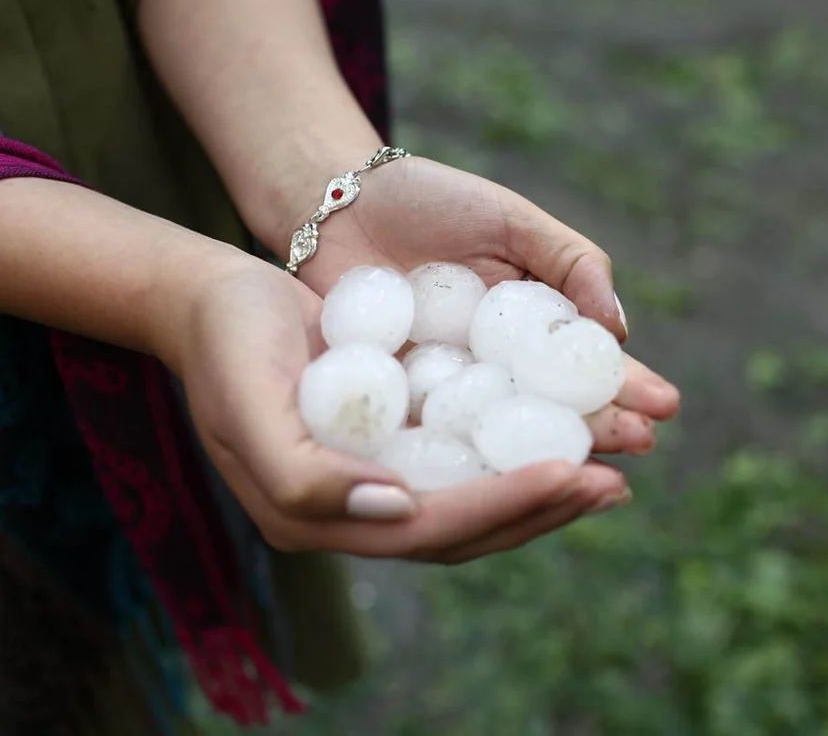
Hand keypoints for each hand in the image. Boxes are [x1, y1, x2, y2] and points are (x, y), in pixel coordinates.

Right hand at [164, 258, 630, 563]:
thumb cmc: (228, 341)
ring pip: (475, 500)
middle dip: (544, 508)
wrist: (211, 300)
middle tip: (616, 483)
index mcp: (316, 517)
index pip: (429, 528)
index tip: (573, 474)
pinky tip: (564, 434)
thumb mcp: (248, 401)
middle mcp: (355, 511)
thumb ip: (306, 475)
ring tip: (610, 470)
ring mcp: (377, 479)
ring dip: (543, 489)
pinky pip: (467, 460)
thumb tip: (397, 511)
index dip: (505, 506)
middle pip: (467, 527)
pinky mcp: (395, 442)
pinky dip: (517, 452)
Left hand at [271, 156, 680, 453]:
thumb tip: (618, 328)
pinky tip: (497, 478)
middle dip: (599, 430)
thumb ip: (569, 264)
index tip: (663, 407)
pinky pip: (432, 433)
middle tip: (641, 447)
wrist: (339, 202)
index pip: (584, 366)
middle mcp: (493, 371)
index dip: (625, 387)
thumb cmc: (431, 202)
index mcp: (529, 332)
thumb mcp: (512, 221)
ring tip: (587, 471)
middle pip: (552, 411)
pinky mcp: (394, 404)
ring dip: (544, 455)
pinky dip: (463, 455)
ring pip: (500, 435)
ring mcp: (445, 393)